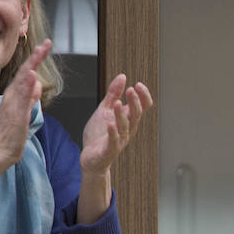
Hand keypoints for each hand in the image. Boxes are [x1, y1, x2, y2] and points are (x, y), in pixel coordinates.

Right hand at [0, 40, 49, 212]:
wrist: (1, 151)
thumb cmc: (12, 132)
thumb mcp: (25, 111)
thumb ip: (31, 97)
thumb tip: (37, 83)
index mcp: (16, 94)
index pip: (28, 72)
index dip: (36, 59)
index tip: (46, 45)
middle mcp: (13, 96)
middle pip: (25, 72)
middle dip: (35, 57)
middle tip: (46, 43)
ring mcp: (13, 104)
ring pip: (23, 81)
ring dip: (31, 66)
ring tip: (40, 52)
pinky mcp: (15, 115)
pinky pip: (21, 98)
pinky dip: (26, 86)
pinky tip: (31, 76)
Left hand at [78, 74, 153, 224]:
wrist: (90, 158)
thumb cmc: (99, 135)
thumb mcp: (104, 110)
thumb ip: (113, 93)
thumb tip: (122, 76)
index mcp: (128, 119)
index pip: (143, 107)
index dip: (143, 96)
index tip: (138, 84)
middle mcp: (127, 130)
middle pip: (136, 115)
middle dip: (135, 102)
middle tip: (131, 89)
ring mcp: (119, 141)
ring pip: (125, 127)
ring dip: (121, 115)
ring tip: (116, 103)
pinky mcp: (109, 151)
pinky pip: (113, 142)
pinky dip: (113, 133)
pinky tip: (110, 124)